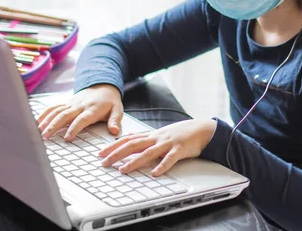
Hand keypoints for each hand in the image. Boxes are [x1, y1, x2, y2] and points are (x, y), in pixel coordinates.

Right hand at [36, 84, 122, 139]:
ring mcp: (71, 103)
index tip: (67, 138)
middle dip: (54, 125)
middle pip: (64, 115)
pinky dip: (44, 114)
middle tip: (45, 136)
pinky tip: (36, 122)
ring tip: (38, 132)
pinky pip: (53, 107)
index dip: (74, 128)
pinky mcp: (66, 103)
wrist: (103, 85)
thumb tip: (115, 131)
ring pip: (56, 111)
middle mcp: (80, 105)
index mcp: (92, 109)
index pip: (81, 119)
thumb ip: (115, 121)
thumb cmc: (110, 101)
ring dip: (46, 121)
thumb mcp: (117, 110)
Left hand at [98, 119, 216, 176]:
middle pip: (133, 145)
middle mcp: (157, 138)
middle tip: (104, 162)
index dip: (113, 146)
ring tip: (123, 170)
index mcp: (151, 135)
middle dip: (117, 154)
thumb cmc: (180, 133)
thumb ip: (146, 139)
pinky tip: (155, 173)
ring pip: (148, 152)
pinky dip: (162, 166)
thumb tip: (129, 141)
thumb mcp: (160, 135)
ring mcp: (168, 143)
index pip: (128, 139)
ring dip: (134, 162)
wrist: (200, 129)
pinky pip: (170, 159)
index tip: (100, 153)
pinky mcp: (180, 150)